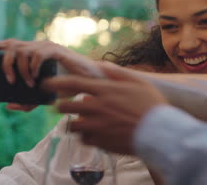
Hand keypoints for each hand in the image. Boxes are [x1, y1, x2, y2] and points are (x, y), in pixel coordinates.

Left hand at [0, 39, 104, 110]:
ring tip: (28, 83)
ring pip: (23, 51)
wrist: (91, 80)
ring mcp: (48, 47)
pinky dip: (33, 67)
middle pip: (12, 45)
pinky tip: (36, 77)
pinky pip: (38, 54)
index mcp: (35, 52)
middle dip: (6, 62)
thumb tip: (9, 105)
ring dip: (21, 69)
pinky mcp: (57, 50)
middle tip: (9, 79)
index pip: (11, 44)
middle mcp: (40, 46)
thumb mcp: (45, 96)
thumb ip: (28, 101)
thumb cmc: (71, 85)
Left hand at [42, 61, 166, 154]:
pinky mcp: (101, 142)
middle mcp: (98, 108)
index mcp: (105, 91)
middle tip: (65, 106)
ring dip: (74, 122)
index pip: (73, 83)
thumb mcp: (138, 82)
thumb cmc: (151, 105)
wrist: (160, 132)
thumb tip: (100, 64)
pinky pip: (84, 140)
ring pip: (72, 126)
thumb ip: (116, 73)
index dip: (56, 82)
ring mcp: (98, 126)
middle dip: (62, 105)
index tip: (46, 83)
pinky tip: (95, 133)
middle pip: (66, 107)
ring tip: (82, 121)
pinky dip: (86, 136)